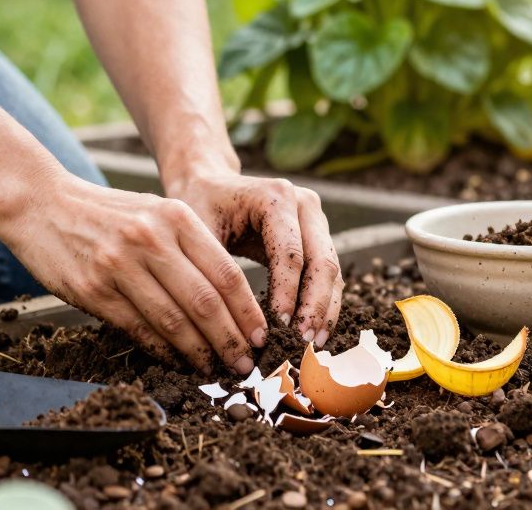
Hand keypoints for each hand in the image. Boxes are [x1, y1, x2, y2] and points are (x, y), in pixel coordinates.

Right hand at [2, 171, 266, 374]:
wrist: (40, 203)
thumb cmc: (105, 213)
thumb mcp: (154, 213)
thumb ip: (190, 248)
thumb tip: (230, 301)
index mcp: (174, 216)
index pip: (226, 273)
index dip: (248, 312)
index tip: (262, 336)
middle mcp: (151, 239)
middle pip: (206, 302)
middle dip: (232, 340)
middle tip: (246, 364)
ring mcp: (120, 265)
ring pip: (174, 321)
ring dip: (200, 353)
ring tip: (216, 369)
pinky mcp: (94, 290)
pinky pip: (139, 329)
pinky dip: (163, 351)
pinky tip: (177, 361)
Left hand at [165, 171, 342, 347]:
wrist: (210, 186)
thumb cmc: (200, 208)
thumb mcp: (200, 232)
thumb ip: (217, 269)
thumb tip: (231, 322)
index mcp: (276, 196)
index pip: (290, 253)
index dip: (288, 293)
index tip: (279, 328)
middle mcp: (303, 204)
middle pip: (321, 261)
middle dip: (314, 306)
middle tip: (303, 343)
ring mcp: (315, 219)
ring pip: (331, 270)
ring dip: (325, 309)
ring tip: (313, 344)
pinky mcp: (318, 236)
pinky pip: (328, 274)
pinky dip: (323, 303)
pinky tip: (315, 331)